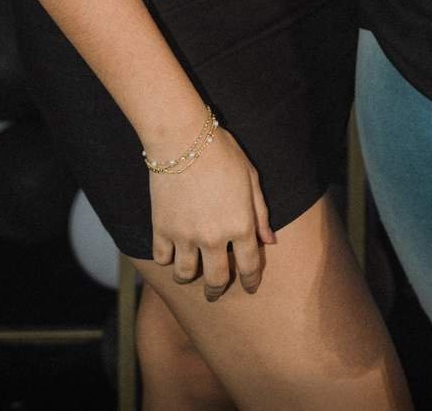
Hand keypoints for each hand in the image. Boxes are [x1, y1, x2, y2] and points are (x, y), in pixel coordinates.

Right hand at [149, 125, 275, 299]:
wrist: (183, 139)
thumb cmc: (222, 152)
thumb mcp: (250, 177)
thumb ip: (260, 212)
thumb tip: (270, 241)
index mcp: (240, 226)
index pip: (249, 266)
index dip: (251, 281)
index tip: (250, 287)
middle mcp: (214, 238)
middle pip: (216, 280)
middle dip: (217, 290)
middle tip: (215, 292)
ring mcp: (185, 236)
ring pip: (186, 274)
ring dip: (189, 277)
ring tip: (189, 274)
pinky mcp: (162, 229)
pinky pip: (162, 259)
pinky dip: (166, 260)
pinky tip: (170, 255)